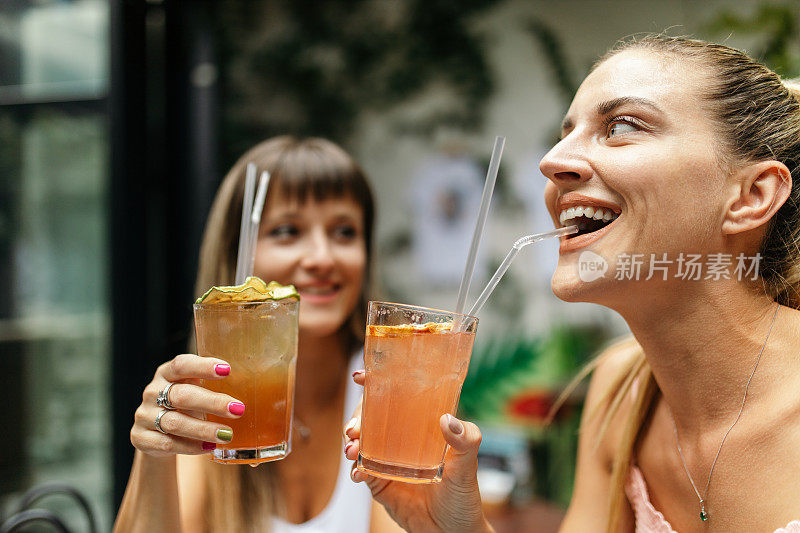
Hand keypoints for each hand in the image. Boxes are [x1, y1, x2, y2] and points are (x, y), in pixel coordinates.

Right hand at [130, 354, 244, 455]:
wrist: (156, 434)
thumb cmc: (187, 406)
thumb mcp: (196, 390)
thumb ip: (215, 385)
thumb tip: (259, 387)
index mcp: (167, 373)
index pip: (182, 365)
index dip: (203, 366)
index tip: (228, 370)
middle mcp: (152, 391)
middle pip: (182, 396)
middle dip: (212, 402)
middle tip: (238, 409)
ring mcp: (144, 415)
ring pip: (174, 422)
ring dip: (203, 429)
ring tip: (227, 434)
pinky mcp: (140, 438)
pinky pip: (167, 444)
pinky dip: (190, 447)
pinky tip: (209, 447)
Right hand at [344, 371, 492, 532]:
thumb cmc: (464, 496)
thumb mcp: (468, 466)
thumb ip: (465, 441)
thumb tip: (448, 419)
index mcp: (422, 426)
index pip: (398, 398)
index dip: (377, 385)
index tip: (362, 377)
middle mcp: (402, 439)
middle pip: (371, 417)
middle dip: (357, 417)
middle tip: (354, 428)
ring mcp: (388, 460)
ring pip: (361, 442)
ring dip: (351, 442)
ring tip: (352, 449)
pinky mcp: (380, 483)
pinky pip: (362, 470)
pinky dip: (356, 468)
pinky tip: (359, 472)